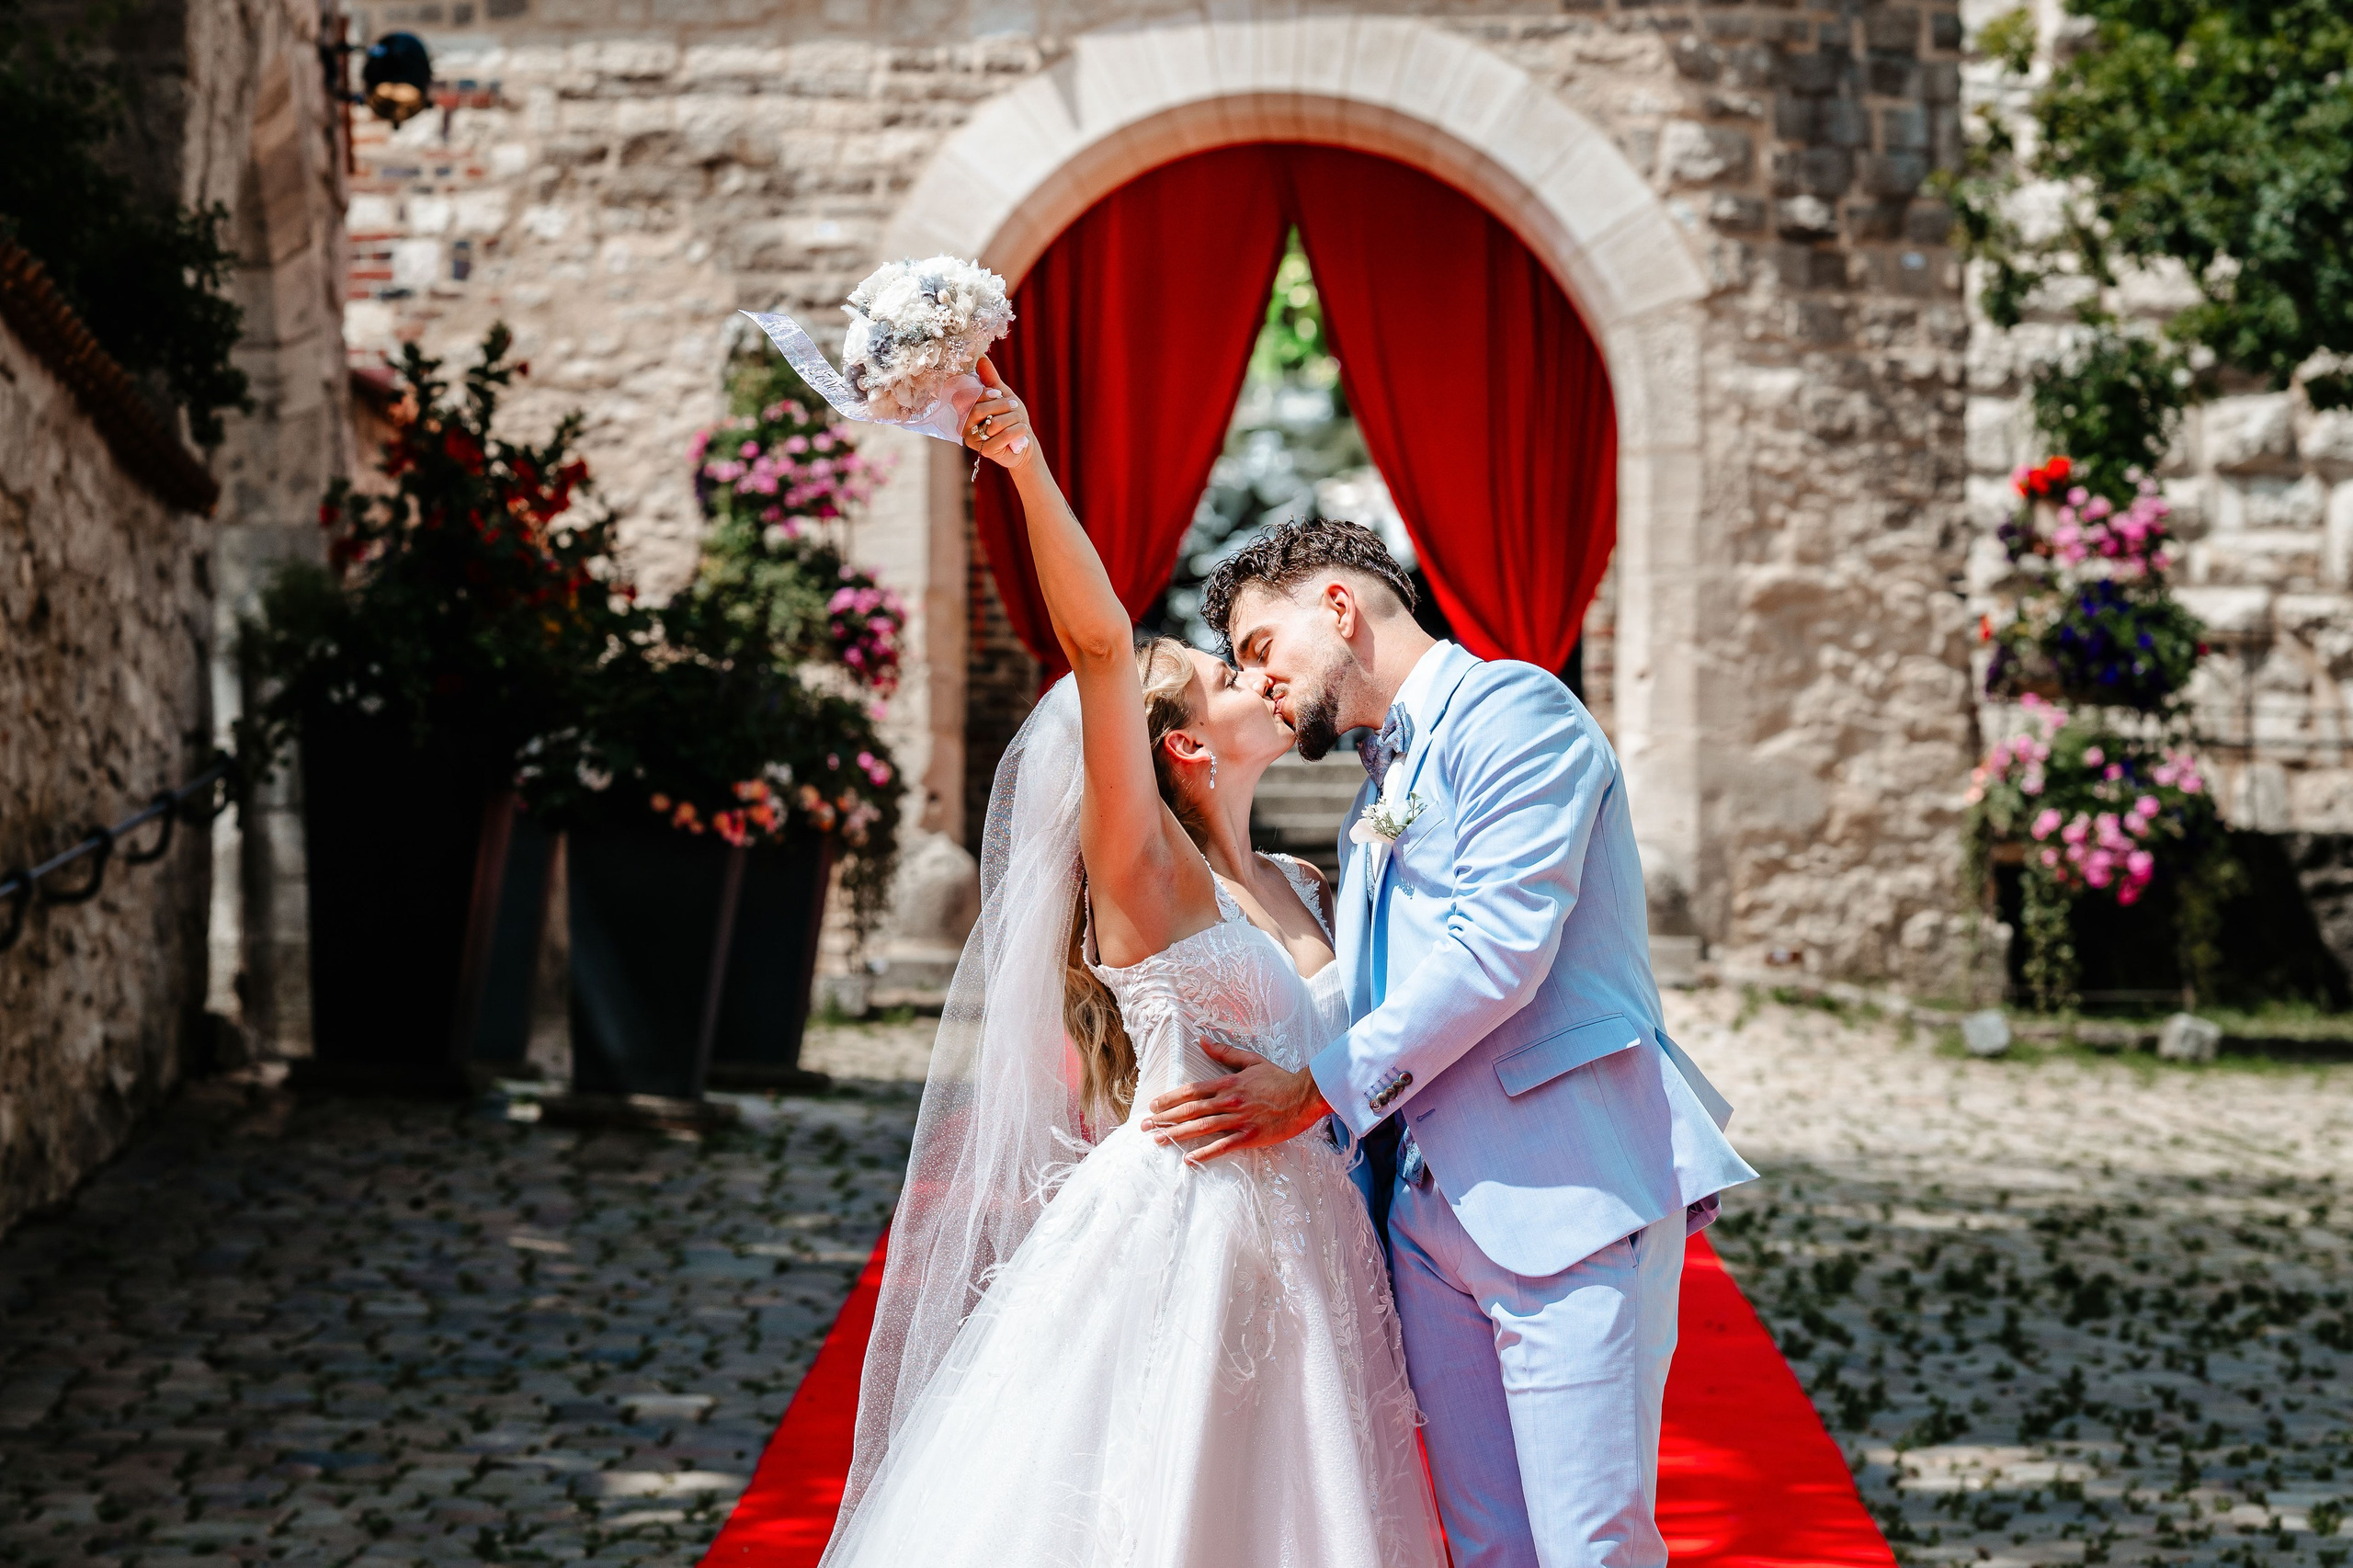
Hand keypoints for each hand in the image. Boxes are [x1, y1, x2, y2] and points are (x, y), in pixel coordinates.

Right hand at [964, 356, 1034, 469]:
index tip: (998, 393)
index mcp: (965, 410)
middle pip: (979, 410)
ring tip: (1019, 421)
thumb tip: (981, 357)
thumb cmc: (1011, 418)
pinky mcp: (985, 451)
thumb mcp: (1003, 395)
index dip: (983, 394)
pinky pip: (1004, 436)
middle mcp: (964, 426)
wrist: (1023, 441)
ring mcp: (973, 440)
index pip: (965, 397)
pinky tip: (1022, 430)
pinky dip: (1018, 430)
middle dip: (1003, 406)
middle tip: (1014, 406)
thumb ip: (990, 379)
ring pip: (994, 423)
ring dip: (1013, 418)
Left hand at [1140, 1037, 1332, 1162]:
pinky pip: (1222, 1146)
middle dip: (1165, 1117)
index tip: (1154, 1105)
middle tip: (1145, 1125)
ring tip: (1158, 1139)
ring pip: (1201, 1127)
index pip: (1191, 1090)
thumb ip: (1225, 1052)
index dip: (1170, 1098)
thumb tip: (1201, 1040)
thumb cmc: (1279, 1078)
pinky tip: (1188, 1159)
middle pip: (1190, 1110)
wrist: (1305, 1096)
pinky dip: (1204, 1153)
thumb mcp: (1251, 1061)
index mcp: (1228, 1083)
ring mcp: (1239, 1120)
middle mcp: (1229, 1101)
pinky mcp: (1250, 1136)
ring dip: (1177, 1134)